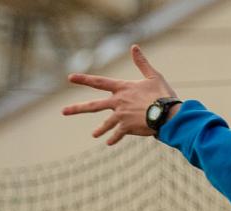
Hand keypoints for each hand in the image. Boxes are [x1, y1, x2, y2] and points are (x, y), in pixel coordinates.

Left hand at [61, 45, 176, 144]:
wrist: (167, 114)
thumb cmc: (162, 94)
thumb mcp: (153, 76)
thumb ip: (141, 63)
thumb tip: (134, 47)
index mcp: (122, 89)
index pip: (99, 82)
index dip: (84, 79)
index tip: (70, 77)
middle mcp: (118, 102)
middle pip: (93, 105)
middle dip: (77, 108)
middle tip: (63, 111)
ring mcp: (121, 116)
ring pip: (106, 123)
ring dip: (100, 129)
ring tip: (94, 134)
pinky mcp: (127, 128)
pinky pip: (118, 134)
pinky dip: (114, 138)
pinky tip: (109, 142)